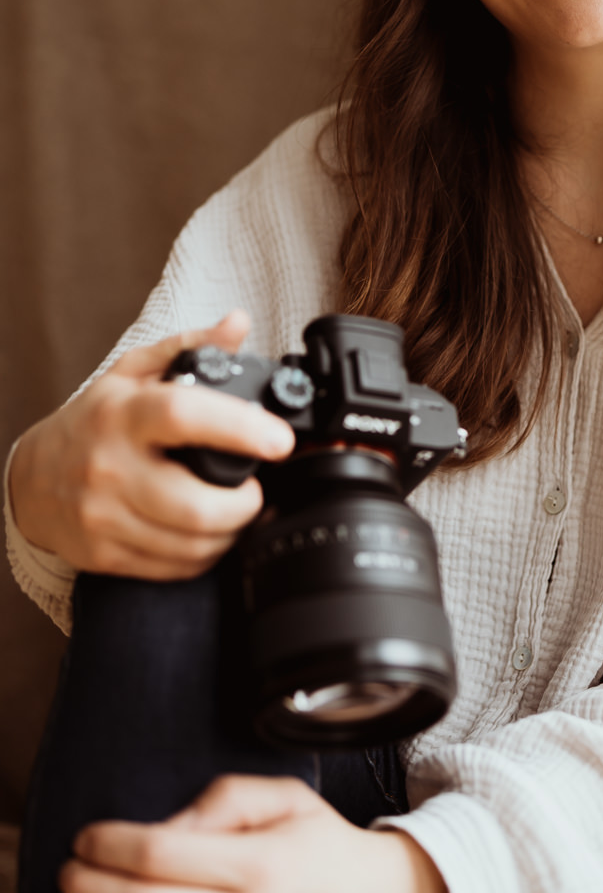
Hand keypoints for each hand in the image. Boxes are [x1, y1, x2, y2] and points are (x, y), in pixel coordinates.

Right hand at [8, 311, 295, 579]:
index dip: (240, 429)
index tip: (280, 440)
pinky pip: (175, 567)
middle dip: (247, 504)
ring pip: (192, 544)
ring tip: (238, 511)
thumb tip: (238, 324)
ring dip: (231, 532)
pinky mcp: (106, 555)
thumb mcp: (134, 373)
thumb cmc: (93, 421)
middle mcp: (110, 468)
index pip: (183, 416)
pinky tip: (209, 534)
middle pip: (197, 506)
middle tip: (257, 488)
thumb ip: (190, 346)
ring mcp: (105, 517)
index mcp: (123, 415)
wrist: (31, 478)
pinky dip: (205, 554)